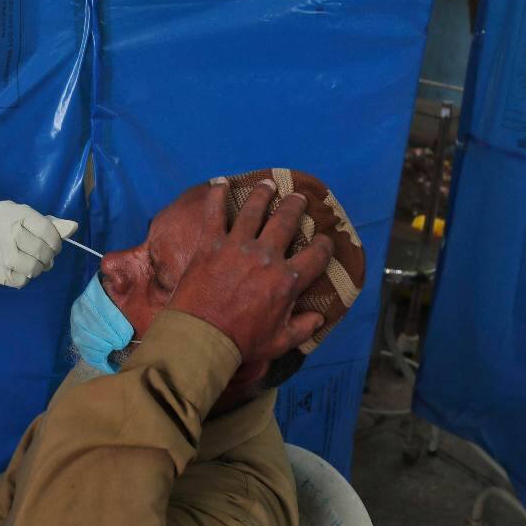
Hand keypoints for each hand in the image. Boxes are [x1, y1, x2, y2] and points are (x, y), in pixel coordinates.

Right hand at [0, 202, 78, 286]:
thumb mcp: (17, 216)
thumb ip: (46, 222)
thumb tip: (73, 228)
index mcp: (14, 214)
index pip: (48, 230)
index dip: (56, 241)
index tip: (53, 245)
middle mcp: (9, 233)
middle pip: (44, 251)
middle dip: (48, 256)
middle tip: (42, 255)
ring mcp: (3, 255)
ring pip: (36, 268)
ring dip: (39, 268)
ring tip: (32, 263)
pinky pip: (24, 280)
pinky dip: (25, 277)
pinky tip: (18, 269)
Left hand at [167, 180, 333, 362]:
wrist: (201, 338)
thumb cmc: (241, 343)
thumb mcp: (280, 342)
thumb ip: (303, 328)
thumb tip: (319, 318)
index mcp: (286, 280)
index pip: (316, 255)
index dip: (324, 246)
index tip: (324, 241)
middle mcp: (266, 256)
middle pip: (287, 221)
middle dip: (296, 206)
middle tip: (299, 198)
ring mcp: (237, 246)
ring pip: (254, 210)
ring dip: (263, 194)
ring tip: (268, 183)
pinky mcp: (211, 244)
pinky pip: (214, 213)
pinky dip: (217, 196)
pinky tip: (220, 183)